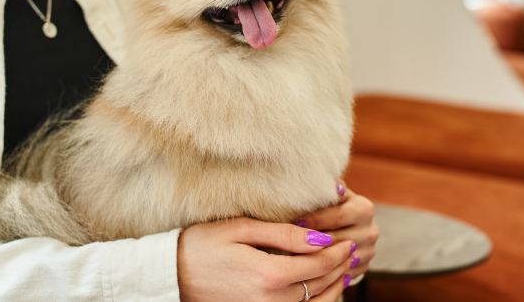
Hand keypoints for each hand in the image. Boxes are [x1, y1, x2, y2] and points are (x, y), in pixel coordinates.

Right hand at [178, 217, 353, 300]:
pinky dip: (316, 301)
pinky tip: (320, 288)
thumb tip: (321, 239)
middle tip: (351, 250)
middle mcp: (271, 301)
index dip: (337, 252)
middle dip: (340, 267)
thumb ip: (284, 235)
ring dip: (333, 286)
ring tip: (341, 269)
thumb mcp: (242, 229)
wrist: (173, 275)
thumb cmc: (204, 245)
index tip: (346, 240)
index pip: (319, 264)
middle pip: (321, 284)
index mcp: (268, 275)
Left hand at [295, 182, 377, 280]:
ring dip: (315, 259)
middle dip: (312, 241)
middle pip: (338, 239)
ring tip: (292, 258)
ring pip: (338, 259)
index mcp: (364, 209)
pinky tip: (303, 270)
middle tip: (288, 243)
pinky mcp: (362, 269)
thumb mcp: (332, 195)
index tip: (293, 222)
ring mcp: (368, 252)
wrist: (347, 227)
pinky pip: (340, 274)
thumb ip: (327, 189)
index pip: (338, 215)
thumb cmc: (331, 206)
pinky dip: (321, 272)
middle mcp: (371, 231)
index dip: (315, 219)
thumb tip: (324, 180)